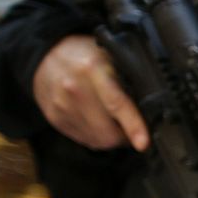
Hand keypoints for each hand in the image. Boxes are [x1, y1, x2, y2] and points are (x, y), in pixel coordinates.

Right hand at [31, 35, 149, 150]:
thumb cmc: (84, 55)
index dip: (133, 126)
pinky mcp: (55, 118)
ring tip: (116, 124)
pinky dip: (96, 137)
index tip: (143, 142)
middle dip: (126, 137)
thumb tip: (151, 105)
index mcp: (92, 70)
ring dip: (112, 139)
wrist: (46, 55)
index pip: (116, 103)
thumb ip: (129, 78)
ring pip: (97, 140)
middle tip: (134, 130)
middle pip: (107, 132)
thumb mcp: (111, 56)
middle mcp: (74, 89)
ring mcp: (62, 106)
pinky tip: (98, 123)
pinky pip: (83, 139)